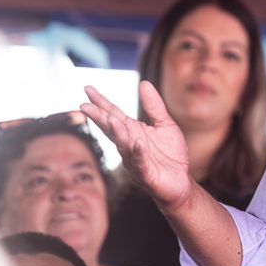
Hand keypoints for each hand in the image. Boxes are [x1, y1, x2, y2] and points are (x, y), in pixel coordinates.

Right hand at [82, 81, 192, 208]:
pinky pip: (141, 162)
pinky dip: (138, 153)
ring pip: (123, 144)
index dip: (101, 102)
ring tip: (109, 119)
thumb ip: (154, 106)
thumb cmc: (169, 154)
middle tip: (84, 106)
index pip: (113, 114)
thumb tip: (143, 83)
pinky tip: (137, 143)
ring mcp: (135, 159)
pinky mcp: (146, 173)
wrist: (180, 182)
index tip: (87, 89)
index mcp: (132, 132)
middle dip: (99, 117)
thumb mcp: (164, 124)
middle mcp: (128, 145)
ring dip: (116, 132)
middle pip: (112, 128)